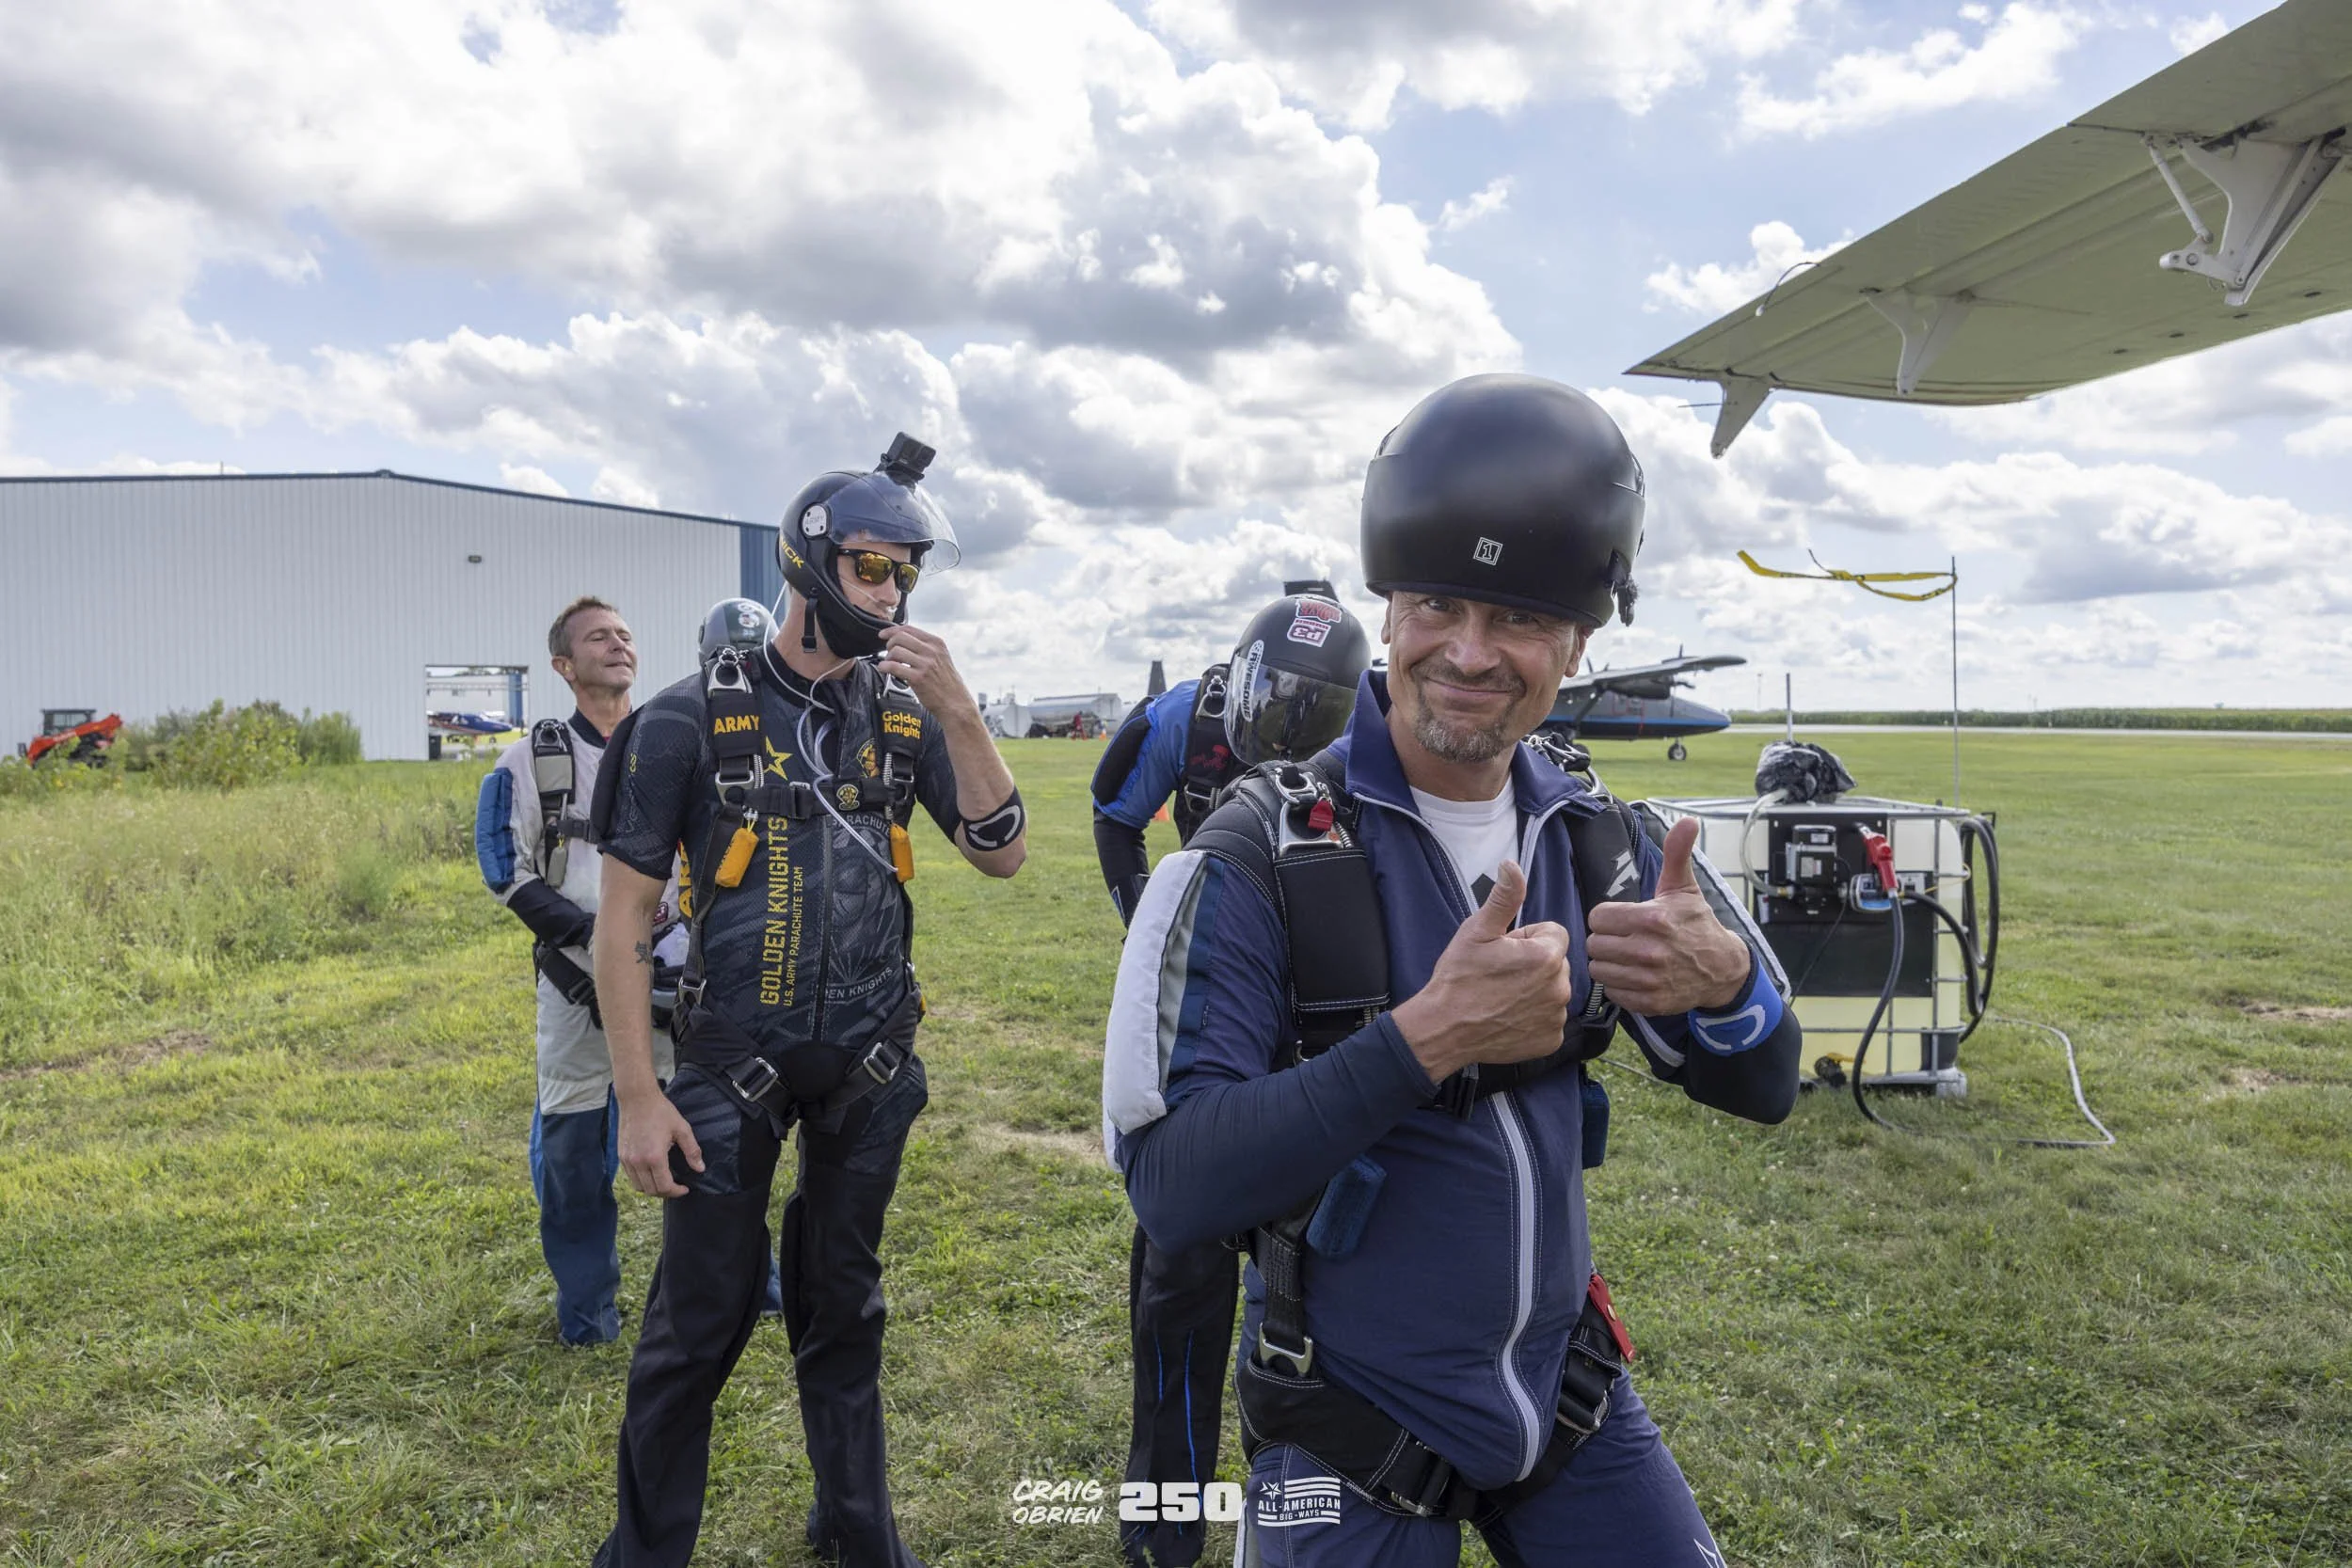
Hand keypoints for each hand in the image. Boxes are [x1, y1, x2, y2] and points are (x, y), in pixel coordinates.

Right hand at [619, 1092, 702, 1198]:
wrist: (637, 1099)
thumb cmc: (660, 1111)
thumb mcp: (682, 1129)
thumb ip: (692, 1151)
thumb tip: (700, 1168)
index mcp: (654, 1157)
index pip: (664, 1187)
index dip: (676, 1192)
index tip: (685, 1189)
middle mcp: (638, 1162)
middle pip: (651, 1191)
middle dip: (666, 1192)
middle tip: (676, 1187)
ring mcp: (627, 1160)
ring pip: (639, 1187)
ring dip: (652, 1188)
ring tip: (664, 1181)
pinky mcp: (621, 1156)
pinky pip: (631, 1177)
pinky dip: (642, 1180)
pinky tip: (652, 1172)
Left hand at [875, 623, 973, 717]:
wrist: (955, 702)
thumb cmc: (946, 682)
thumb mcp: (941, 658)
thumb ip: (925, 647)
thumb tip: (902, 640)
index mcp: (936, 643)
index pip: (909, 629)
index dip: (892, 630)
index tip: (883, 635)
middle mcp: (932, 651)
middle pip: (900, 637)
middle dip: (889, 644)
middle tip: (889, 654)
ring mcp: (925, 664)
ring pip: (896, 651)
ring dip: (887, 657)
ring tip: (890, 665)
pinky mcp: (918, 678)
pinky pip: (894, 667)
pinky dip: (884, 667)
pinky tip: (884, 669)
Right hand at [1391, 861, 1576, 1081]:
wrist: (1442, 1029)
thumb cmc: (1458, 977)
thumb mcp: (1477, 931)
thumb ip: (1503, 897)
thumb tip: (1512, 865)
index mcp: (1546, 956)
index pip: (1553, 933)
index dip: (1527, 938)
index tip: (1503, 950)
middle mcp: (1560, 987)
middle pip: (1555, 963)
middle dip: (1533, 964)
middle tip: (1499, 974)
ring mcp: (1556, 1016)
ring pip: (1552, 991)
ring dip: (1534, 990)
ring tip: (1501, 996)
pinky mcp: (1551, 1041)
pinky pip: (1549, 1019)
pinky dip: (1533, 1018)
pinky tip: (1508, 1018)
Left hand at [1585, 817, 1751, 1015]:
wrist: (1721, 968)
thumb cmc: (1696, 924)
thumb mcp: (1683, 888)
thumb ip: (1677, 853)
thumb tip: (1687, 820)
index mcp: (1653, 918)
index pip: (1598, 917)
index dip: (1606, 917)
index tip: (1621, 919)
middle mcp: (1650, 950)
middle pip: (1595, 944)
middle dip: (1606, 939)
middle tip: (1623, 938)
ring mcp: (1650, 979)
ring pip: (1599, 969)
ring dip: (1609, 963)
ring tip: (1626, 956)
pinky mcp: (1650, 1002)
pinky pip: (1612, 992)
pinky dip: (1618, 985)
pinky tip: (1633, 975)